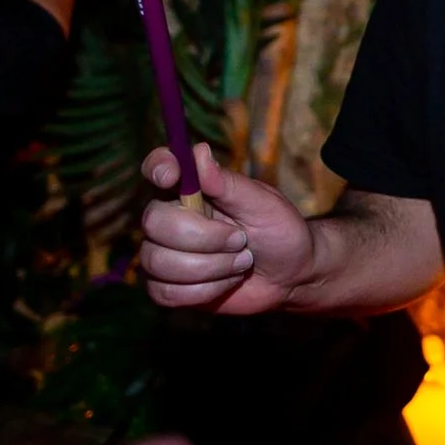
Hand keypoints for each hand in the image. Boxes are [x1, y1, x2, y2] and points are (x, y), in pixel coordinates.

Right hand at [137, 141, 314, 313]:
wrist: (291, 276)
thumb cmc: (280, 232)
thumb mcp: (264, 205)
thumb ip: (229, 184)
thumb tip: (199, 152)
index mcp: (193, 189)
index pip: (158, 167)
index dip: (157, 168)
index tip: (171, 177)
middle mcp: (171, 217)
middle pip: (153, 222)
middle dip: (203, 237)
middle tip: (241, 240)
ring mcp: (165, 252)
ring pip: (157, 262)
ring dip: (210, 267)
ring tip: (241, 262)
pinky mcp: (168, 286)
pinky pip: (164, 292)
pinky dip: (203, 291)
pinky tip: (225, 282)